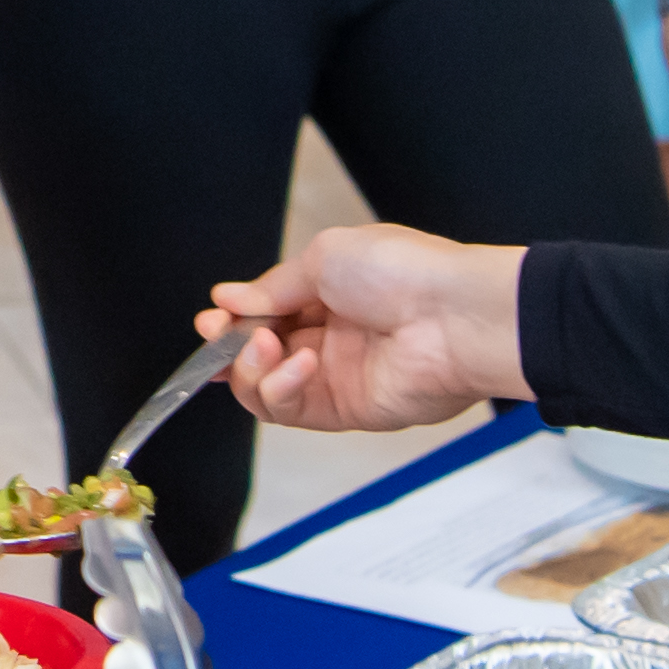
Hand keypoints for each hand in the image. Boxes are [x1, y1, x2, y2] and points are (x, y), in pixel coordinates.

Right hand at [202, 225, 524, 437]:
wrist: (454, 316)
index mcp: (330, 293)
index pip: (266, 313)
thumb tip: (228, 298)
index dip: (234, 317)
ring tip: (262, 343)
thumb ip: (273, 287)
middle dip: (228, 345)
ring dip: (250, 367)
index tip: (215, 315)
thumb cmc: (401, 272)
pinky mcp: (344, 411)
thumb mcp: (324, 257)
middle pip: (258, 354)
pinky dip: (279, 387)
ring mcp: (335, 377)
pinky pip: (289, 410)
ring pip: (264, 387)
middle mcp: (330, 337)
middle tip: (217, 332)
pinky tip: (299, 362)